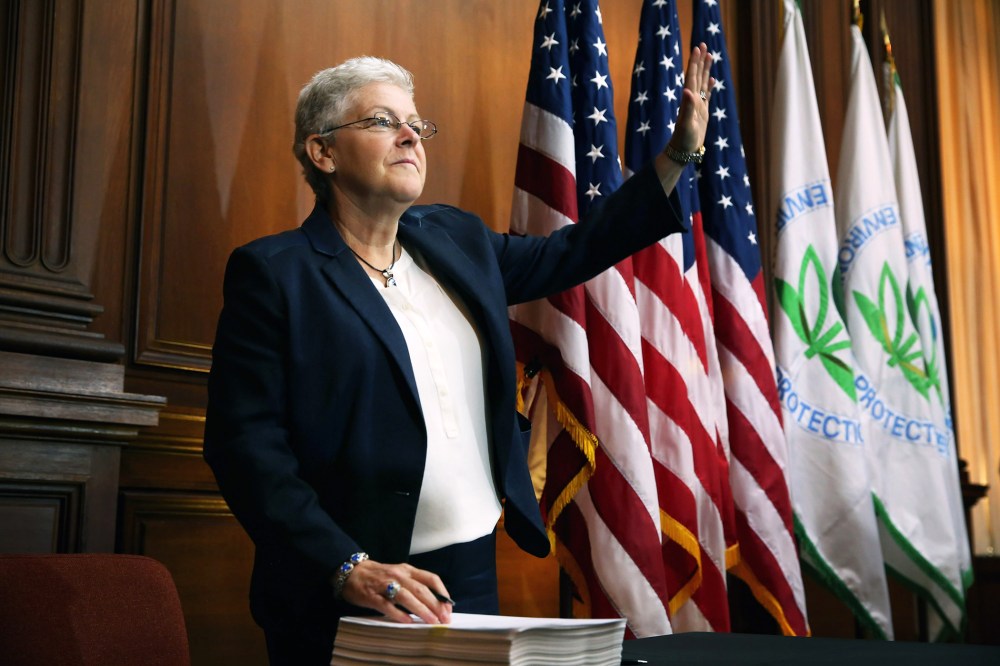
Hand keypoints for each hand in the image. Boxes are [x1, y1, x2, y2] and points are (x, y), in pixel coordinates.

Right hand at [338, 559, 453, 625]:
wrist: (352, 572)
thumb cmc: (380, 576)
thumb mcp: (400, 574)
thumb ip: (415, 584)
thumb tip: (435, 602)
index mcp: (408, 570)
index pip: (431, 578)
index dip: (442, 593)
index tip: (449, 607)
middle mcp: (398, 575)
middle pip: (421, 590)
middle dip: (435, 605)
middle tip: (444, 619)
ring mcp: (384, 585)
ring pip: (406, 597)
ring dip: (421, 610)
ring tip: (431, 621)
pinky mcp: (372, 596)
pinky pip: (387, 605)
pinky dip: (398, 614)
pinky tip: (407, 621)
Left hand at [665, 42, 714, 154]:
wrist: (682, 151)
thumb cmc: (684, 140)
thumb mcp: (686, 124)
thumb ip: (688, 108)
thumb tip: (687, 91)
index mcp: (689, 100)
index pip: (692, 77)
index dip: (695, 63)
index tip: (697, 48)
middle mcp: (692, 100)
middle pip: (696, 76)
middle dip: (699, 61)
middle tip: (702, 45)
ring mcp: (697, 105)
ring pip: (702, 83)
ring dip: (705, 70)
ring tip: (709, 56)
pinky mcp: (702, 113)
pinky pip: (706, 95)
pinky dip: (708, 86)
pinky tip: (711, 80)